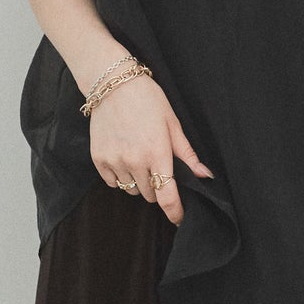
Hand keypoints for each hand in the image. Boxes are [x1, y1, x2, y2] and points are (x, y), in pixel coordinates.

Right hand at [89, 73, 214, 225]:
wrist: (113, 84)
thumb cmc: (148, 100)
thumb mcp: (173, 124)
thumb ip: (187, 154)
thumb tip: (205, 176)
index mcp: (157, 153)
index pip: (167, 196)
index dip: (175, 212)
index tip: (179, 218)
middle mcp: (135, 161)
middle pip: (150, 194)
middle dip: (156, 186)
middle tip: (156, 165)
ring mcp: (115, 161)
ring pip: (131, 189)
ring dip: (138, 182)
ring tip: (139, 158)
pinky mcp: (99, 159)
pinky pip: (112, 182)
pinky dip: (120, 177)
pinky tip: (124, 158)